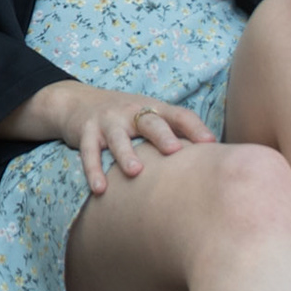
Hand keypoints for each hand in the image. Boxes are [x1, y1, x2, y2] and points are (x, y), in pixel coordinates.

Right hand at [12, 80, 215, 194]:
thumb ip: (176, 133)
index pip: (178, 115)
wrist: (75, 101)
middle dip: (161, 135)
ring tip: (136, 172)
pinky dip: (93, 169)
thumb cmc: (124, 116)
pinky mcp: (85, 131)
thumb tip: (215, 161)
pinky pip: (89, 152)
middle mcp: (130, 111)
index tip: (210, 144)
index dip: (194, 127)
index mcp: (153, 108)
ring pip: (117, 137)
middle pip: (149, 121)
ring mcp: (107, 120)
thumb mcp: (149, 117)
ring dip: (126, 154)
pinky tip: (100, 188)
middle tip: (174, 150)